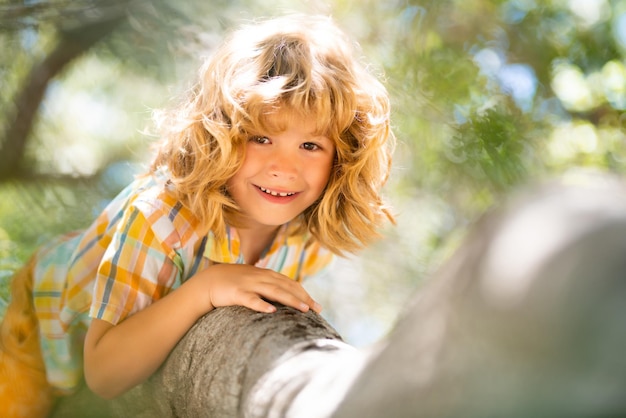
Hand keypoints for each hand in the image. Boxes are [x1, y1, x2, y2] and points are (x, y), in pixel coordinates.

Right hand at [190, 264, 321, 313]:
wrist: (207, 282)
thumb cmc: (233, 284)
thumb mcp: (254, 282)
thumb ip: (269, 286)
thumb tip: (285, 298)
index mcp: (266, 275)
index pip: (290, 283)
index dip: (304, 293)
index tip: (317, 305)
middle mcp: (261, 277)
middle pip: (286, 287)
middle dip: (303, 298)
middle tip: (317, 309)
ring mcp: (249, 284)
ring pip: (274, 291)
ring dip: (290, 299)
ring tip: (303, 309)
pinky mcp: (236, 293)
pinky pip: (251, 299)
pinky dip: (261, 304)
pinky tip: (271, 311)